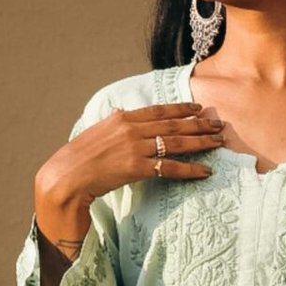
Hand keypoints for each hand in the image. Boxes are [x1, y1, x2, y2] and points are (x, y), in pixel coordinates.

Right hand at [34, 101, 224, 246]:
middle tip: (219, 125)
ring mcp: (135, 148)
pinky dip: (189, 169)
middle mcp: (131, 130)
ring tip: (218, 143)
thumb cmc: (79, 158)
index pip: (159, 110)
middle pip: (173, 125)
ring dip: (200, 143)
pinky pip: (170, 168)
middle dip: (199, 124)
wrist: (67, 176)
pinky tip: (204, 172)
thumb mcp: (97, 132)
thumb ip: (113, 123)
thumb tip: (120, 113)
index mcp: (122, 118)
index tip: (198, 108)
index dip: (181, 109)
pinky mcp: (137, 168)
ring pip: (176, 143)